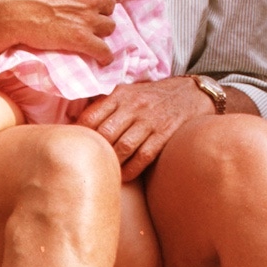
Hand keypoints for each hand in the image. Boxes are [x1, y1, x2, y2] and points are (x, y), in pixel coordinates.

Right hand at [0, 0, 122, 65]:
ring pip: (109, 27)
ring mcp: (88, 17)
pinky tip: (102, 57)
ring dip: (101, 31)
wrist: (4, 8)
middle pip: (111, 6)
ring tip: (92, 33)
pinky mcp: (80, 39)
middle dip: (103, 11)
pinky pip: (103, 51)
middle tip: (92, 15)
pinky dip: (104, 55)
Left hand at [77, 77, 210, 179]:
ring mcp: (150, 120)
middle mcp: (134, 106)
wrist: (191, 93)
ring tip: (107, 170)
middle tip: (91, 162)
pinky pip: (143, 156)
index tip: (78, 145)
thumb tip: (75, 123)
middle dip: (96, 151)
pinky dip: (131, 169)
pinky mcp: (165, 133)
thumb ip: (105, 105)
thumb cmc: (153, 96)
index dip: (81, 134)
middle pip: (105, 133)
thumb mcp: (128, 91)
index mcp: (121, 94)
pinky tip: (124, 176)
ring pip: (123, 147)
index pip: (91, 116)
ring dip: (113, 162)